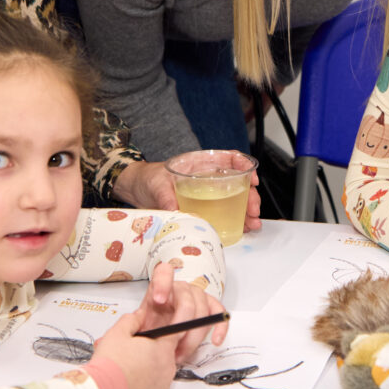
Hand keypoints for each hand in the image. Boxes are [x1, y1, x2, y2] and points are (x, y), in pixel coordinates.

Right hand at [90, 308, 180, 388]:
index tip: (153, 334)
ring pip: (159, 371)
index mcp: (163, 349)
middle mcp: (167, 369)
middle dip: (149, 351)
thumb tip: (139, 315)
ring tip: (126, 367)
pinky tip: (128, 381)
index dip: (161, 331)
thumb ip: (132, 319)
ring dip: (147, 367)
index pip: (174, 334)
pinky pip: (154, 388)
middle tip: (130, 352)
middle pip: (164, 354)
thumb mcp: (117, 333)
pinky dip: (145, 384)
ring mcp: (163, 387)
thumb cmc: (110, 366)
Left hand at [115, 155, 262, 232]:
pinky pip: (224, 213)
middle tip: (253, 211)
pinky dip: (236, 221)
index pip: (229, 159)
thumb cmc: (147, 179)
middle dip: (250, 196)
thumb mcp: (156, 184)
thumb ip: (166, 196)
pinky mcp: (203, 209)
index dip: (244, 166)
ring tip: (252, 224)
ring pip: (235, 200)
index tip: (252, 178)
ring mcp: (207, 194)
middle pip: (237, 183)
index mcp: (200, 164)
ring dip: (246, 212)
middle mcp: (208, 178)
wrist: (135, 191)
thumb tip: (176, 211)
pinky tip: (243, 229)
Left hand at [142, 264, 229, 362]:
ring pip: (202, 311)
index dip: (162, 284)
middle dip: (181, 326)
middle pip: (187, 301)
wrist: (161, 333)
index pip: (164, 273)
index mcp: (161, 286)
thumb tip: (130, 324)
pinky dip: (219, 327)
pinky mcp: (210, 307)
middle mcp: (181, 288)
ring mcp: (197, 296)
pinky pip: (219, 314)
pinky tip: (215, 341)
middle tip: (172, 343)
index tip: (158, 301)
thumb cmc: (151, 326)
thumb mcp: (138, 323)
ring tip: (180, 352)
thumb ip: (135, 322)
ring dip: (193, 336)